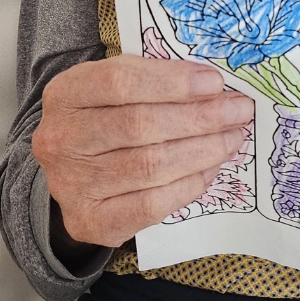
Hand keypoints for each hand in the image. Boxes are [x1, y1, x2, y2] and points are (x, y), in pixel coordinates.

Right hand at [32, 55, 253, 249]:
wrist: (73, 172)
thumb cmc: (105, 118)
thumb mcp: (116, 87)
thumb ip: (155, 80)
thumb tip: (212, 87)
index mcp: (65, 94)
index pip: (119, 82)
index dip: (173, 82)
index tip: (215, 83)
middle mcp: (61, 139)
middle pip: (140, 126)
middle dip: (200, 118)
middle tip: (238, 112)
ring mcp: (72, 184)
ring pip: (151, 166)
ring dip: (203, 151)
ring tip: (232, 139)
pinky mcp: (91, 220)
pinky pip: (152, 204)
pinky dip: (188, 185)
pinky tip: (209, 169)